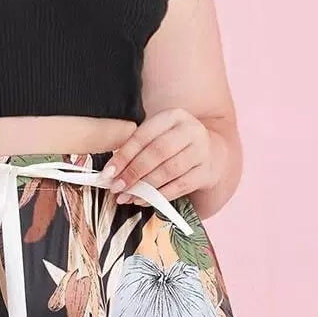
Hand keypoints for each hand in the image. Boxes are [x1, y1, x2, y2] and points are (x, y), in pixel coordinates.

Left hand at [99, 110, 218, 205]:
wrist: (209, 152)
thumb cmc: (172, 145)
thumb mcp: (156, 137)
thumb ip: (135, 149)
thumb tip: (110, 173)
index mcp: (173, 116)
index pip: (144, 136)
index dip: (124, 155)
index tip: (109, 172)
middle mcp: (190, 130)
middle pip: (158, 152)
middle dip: (134, 172)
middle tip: (117, 187)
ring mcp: (201, 151)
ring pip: (169, 170)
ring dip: (145, 187)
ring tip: (127, 197)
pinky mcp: (206, 171)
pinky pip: (180, 186)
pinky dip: (159, 195)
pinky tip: (144, 200)